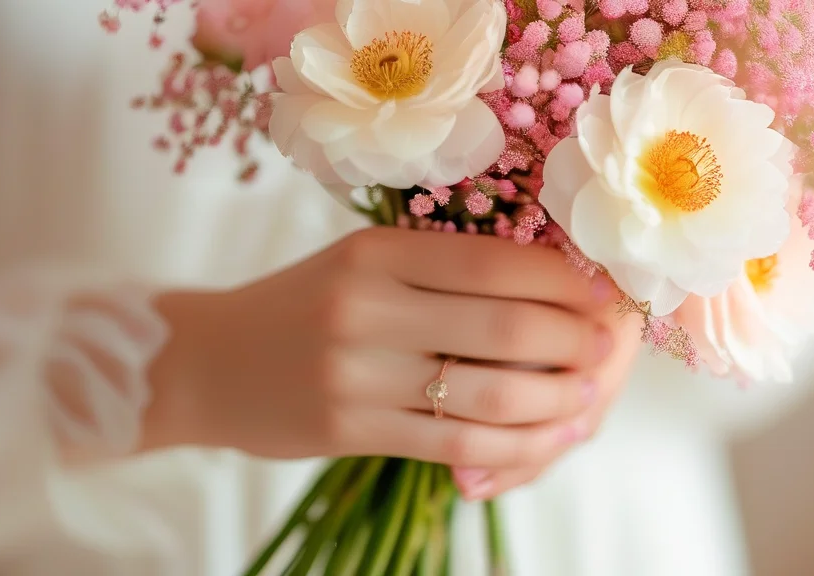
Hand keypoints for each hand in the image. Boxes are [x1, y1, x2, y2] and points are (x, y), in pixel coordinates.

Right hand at [144, 228, 625, 475]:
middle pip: (506, 326)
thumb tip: (549, 282)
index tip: (604, 292)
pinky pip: (457, 444)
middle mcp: (366, 306)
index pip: (496, 260)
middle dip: (575, 340)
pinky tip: (545, 438)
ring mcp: (356, 373)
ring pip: (490, 394)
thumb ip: (438, 268)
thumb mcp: (359, 263)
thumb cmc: (301, 305)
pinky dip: (516, 446)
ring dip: (556, 398)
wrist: (207, 363)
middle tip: (606, 346)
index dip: (566, 280)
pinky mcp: (350, 430)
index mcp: (376, 251)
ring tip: (585, 395)